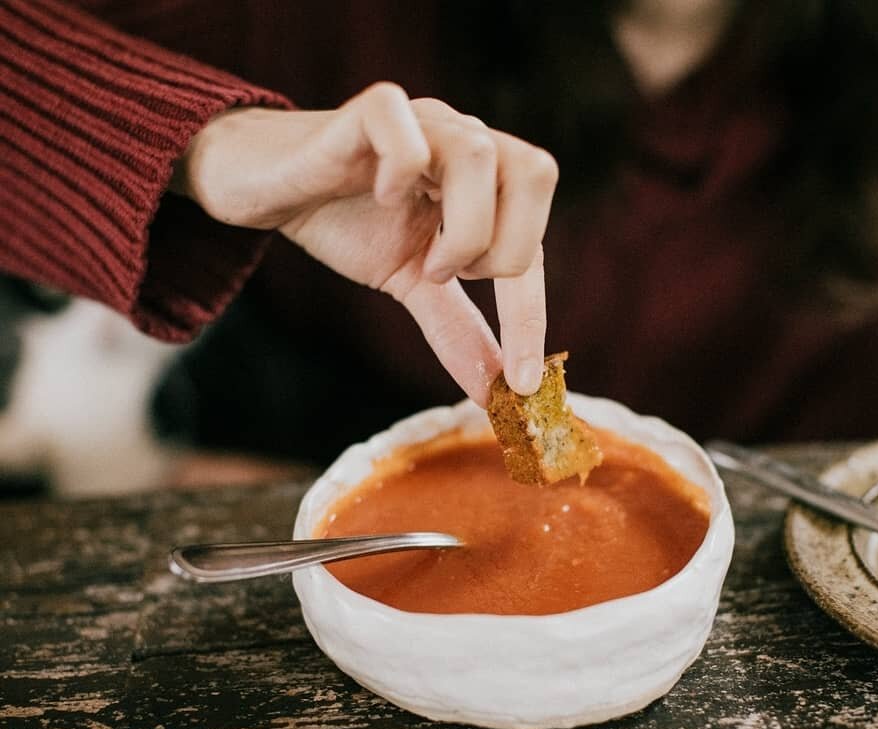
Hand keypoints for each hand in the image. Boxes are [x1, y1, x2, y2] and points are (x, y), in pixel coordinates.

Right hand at [171, 83, 557, 402]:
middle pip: (537, 171)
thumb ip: (456, 329)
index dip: (530, 316)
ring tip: (425, 260)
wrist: (263, 183)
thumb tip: (495, 393)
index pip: (535, 240)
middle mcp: (462, 140)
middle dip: (506, 250)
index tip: (520, 383)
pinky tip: (380, 197)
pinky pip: (403, 123)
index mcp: (486, 181)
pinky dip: (401, 170)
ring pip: (478, 151)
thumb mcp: (411, 284)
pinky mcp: (366, 109)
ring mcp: (419, 120)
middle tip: (453, 279)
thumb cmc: (346, 220)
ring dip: (463, 226)